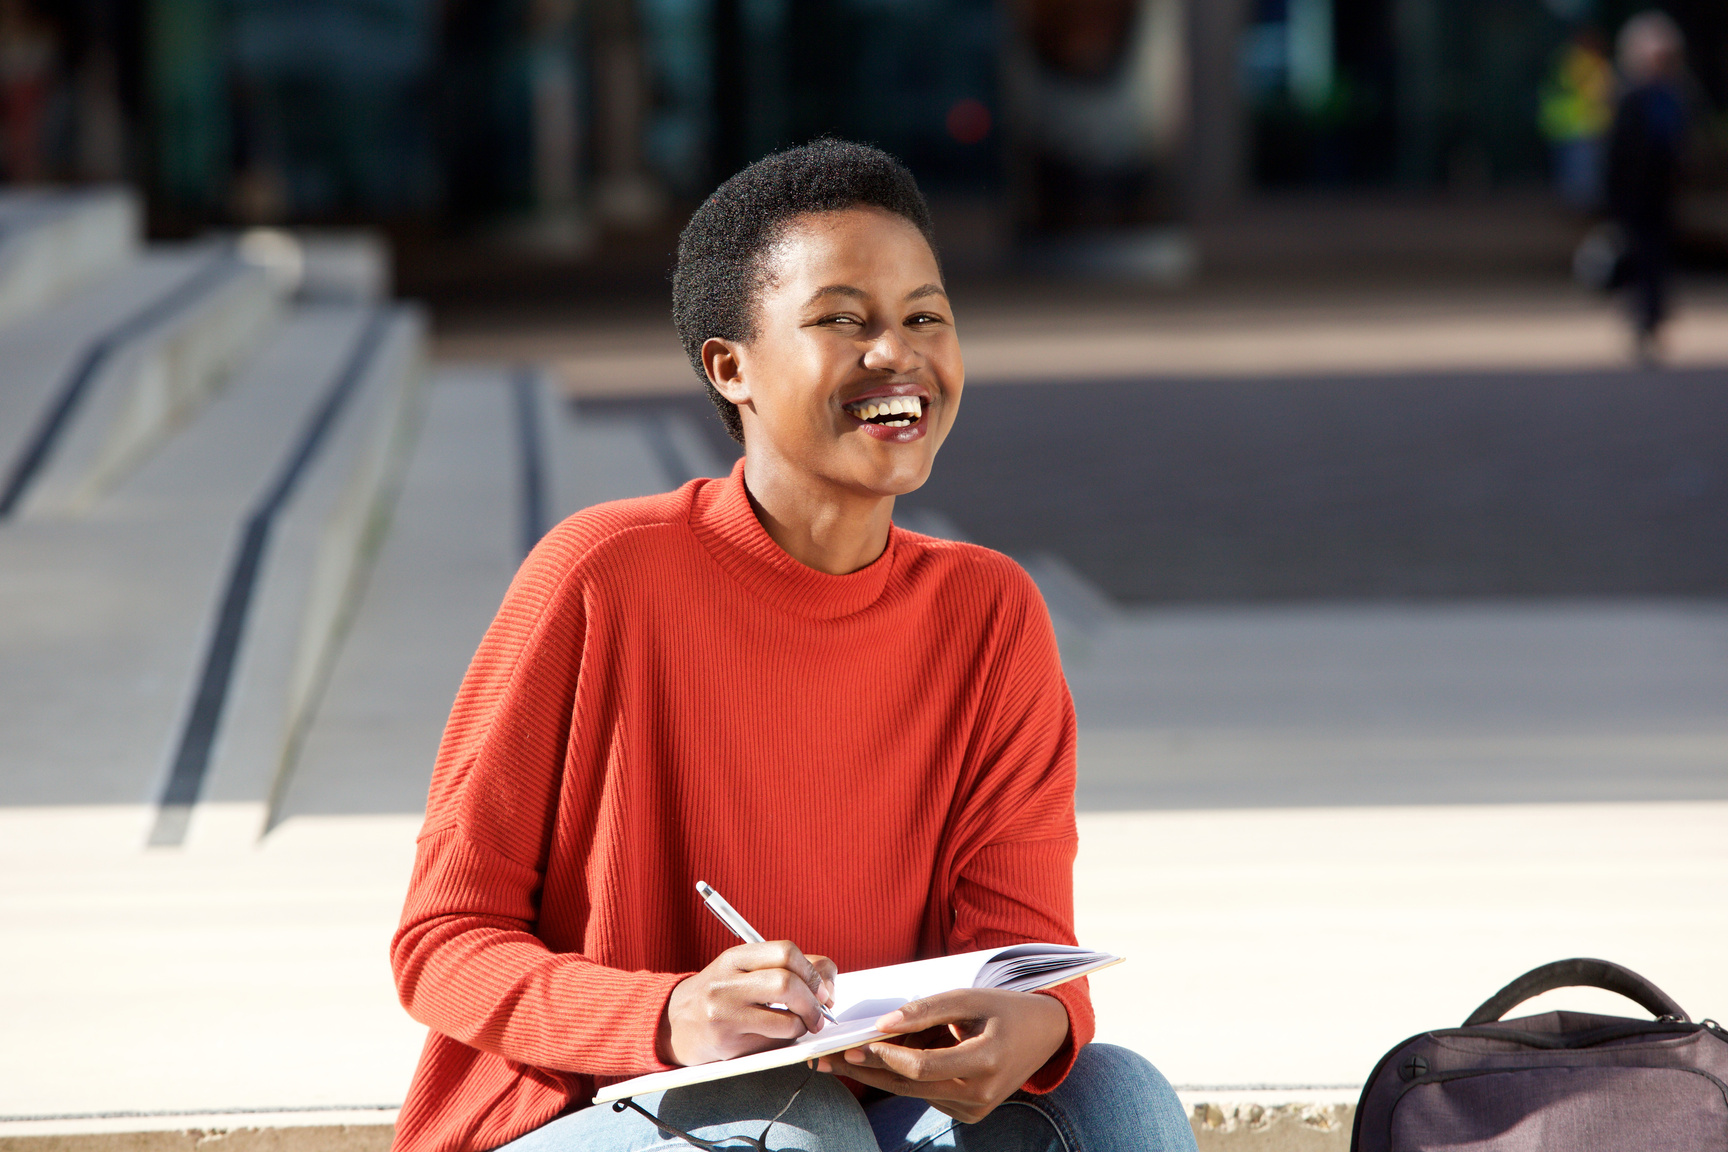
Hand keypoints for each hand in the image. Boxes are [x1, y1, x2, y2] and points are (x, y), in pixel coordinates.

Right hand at [659, 941, 837, 1066]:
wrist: (672, 1023)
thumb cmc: (719, 993)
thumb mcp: (742, 969)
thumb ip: (784, 966)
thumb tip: (828, 982)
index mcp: (734, 958)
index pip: (785, 952)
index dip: (813, 970)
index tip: (822, 986)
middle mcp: (726, 983)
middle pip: (787, 983)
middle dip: (813, 1000)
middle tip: (821, 1011)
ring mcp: (725, 1015)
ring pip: (786, 1019)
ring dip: (804, 1024)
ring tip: (803, 1025)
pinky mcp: (727, 1044)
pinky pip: (773, 1042)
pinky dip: (787, 1039)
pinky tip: (781, 1036)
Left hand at [814, 989, 1069, 1122]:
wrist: (1044, 1034)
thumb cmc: (1003, 1008)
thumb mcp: (968, 998)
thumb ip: (926, 1010)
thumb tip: (883, 1024)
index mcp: (986, 1061)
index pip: (923, 1066)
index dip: (887, 1055)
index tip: (856, 1043)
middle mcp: (981, 1094)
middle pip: (910, 1086)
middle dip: (868, 1070)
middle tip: (829, 1060)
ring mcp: (975, 1109)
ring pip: (915, 1092)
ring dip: (884, 1073)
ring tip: (847, 1056)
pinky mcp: (970, 1113)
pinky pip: (928, 1094)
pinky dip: (908, 1077)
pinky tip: (891, 1058)